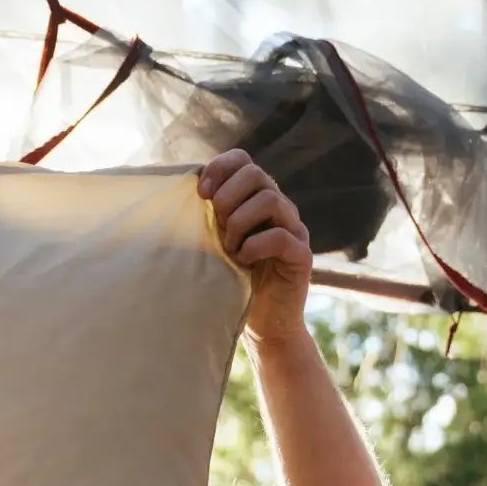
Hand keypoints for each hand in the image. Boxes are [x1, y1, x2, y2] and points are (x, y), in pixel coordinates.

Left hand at [199, 149, 312, 348]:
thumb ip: (209, 215)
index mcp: (258, 198)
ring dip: (240, 222)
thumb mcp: (215, 241)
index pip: (243, 160)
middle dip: (228, 197)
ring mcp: (294, 230)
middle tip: (217, 226)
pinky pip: (280, 236)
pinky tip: (243, 261)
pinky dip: (255, 246)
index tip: (200, 194)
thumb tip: (185, 189)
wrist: (264, 325)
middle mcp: (280, 209)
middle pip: (256, 174)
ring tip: (230, 247)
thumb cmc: (233, 282)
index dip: (220, 169)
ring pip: (270, 199)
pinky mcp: (302, 256)